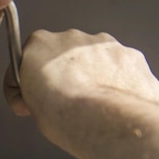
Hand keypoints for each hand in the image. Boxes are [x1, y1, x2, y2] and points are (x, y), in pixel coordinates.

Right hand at [4, 30, 158, 136]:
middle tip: (67, 103)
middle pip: (65, 54)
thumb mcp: (29, 106)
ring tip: (94, 106)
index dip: (32, 80)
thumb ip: (32, 91)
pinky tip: (115, 103)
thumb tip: (38, 97)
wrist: (104, 119)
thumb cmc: (64, 115)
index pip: (30, 57)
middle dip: (67, 74)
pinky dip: (118, 81)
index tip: (36, 97)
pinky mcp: (129, 54)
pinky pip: (121, 67)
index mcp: (40, 44)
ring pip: (96, 58)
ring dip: (94, 76)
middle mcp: (72, 38)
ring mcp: (103, 44)